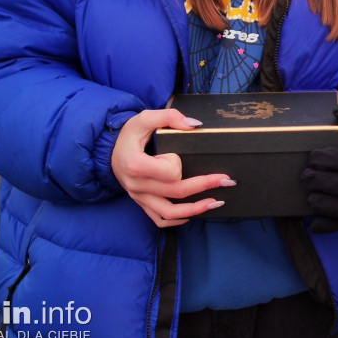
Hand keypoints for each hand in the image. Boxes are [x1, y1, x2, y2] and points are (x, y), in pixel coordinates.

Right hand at [111, 108, 234, 227]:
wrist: (110, 150)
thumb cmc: (129, 134)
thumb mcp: (145, 117)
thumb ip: (169, 117)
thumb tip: (194, 125)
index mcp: (136, 165)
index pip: (169, 172)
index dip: (177, 163)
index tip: (176, 153)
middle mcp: (137, 185)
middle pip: (176, 192)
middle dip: (204, 185)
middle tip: (227, 180)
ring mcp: (139, 197)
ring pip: (169, 213)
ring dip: (195, 209)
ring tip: (217, 202)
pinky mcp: (141, 203)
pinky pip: (159, 219)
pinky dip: (177, 220)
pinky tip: (193, 214)